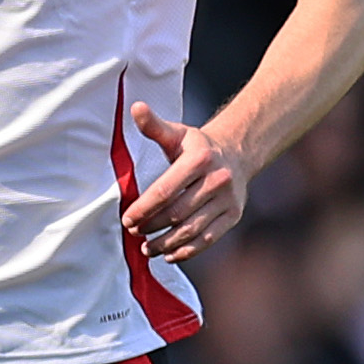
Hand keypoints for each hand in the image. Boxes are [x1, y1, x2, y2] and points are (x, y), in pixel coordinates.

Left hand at [121, 102, 246, 264]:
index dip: (144, 208)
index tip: (127, 219)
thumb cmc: (197, 147)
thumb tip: (135, 108)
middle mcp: (217, 179)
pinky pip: (208, 239)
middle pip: (176, 212)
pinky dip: (187, 251)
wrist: (236, 153)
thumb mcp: (177, 133)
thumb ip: (153, 126)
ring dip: (166, 243)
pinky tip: (169, 255)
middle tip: (133, 233)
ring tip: (147, 248)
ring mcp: (228, 199)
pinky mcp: (233, 215)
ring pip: (191, 229)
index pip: (165, 190)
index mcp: (199, 159)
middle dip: (151, 226)